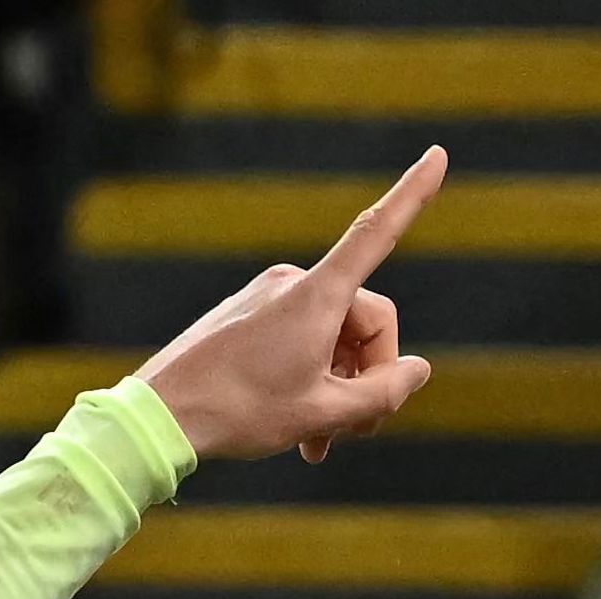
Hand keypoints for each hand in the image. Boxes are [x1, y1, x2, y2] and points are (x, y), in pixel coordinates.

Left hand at [136, 149, 444, 465]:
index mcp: (318, 297)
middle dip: (371, 376)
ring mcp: (269, 296)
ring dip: (340, 387)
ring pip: (334, 339)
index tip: (438, 154)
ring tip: (322, 442)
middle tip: (357, 431)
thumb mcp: (323, 412)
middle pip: (366, 323)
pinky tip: (303, 429)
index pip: (376, 233)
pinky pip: (302, 340)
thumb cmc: (241, 412)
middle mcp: (295, 284)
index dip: (412, 195)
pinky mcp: (250, 313)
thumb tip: (418, 369)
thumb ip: (381, 393)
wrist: (161, 416)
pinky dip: (312, 379)